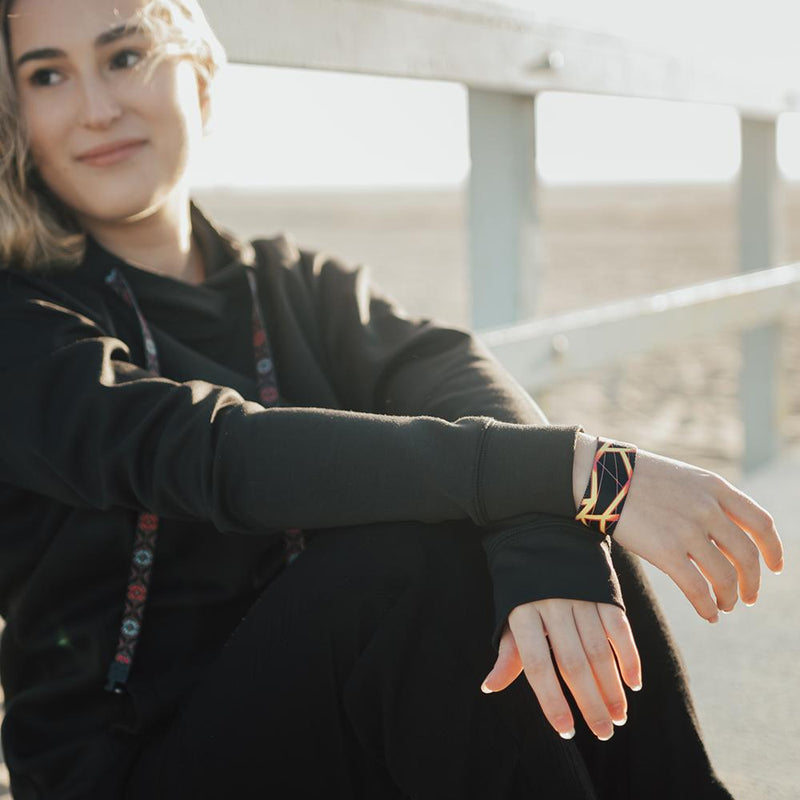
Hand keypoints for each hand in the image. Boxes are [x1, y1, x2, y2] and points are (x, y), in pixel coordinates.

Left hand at [481, 598, 641, 740]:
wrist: (543, 532)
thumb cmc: (523, 585)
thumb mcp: (510, 614)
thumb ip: (509, 654)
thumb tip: (490, 688)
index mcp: (523, 614)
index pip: (538, 667)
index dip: (552, 702)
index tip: (566, 731)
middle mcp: (552, 606)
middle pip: (574, 664)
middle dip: (591, 703)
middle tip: (604, 733)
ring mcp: (580, 596)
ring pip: (599, 651)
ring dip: (612, 687)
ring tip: (618, 716)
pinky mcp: (603, 590)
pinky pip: (619, 628)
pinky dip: (628, 657)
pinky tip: (633, 683)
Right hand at [592, 442, 784, 621]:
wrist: (601, 476)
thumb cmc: (636, 478)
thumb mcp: (682, 479)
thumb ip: (706, 501)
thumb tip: (724, 537)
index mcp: (715, 488)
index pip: (761, 523)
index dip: (774, 550)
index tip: (775, 567)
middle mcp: (707, 508)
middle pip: (746, 555)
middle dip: (752, 582)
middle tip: (749, 597)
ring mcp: (687, 530)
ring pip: (724, 576)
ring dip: (729, 597)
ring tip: (725, 606)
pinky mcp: (665, 550)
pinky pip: (697, 588)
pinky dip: (707, 606)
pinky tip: (708, 614)